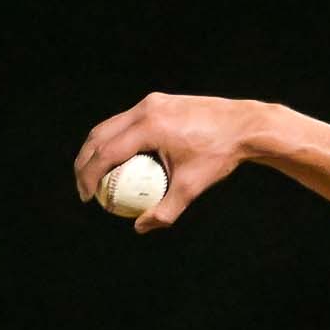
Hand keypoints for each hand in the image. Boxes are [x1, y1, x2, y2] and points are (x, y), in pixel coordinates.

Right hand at [73, 94, 265, 233]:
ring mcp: (151, 102)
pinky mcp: (158, 101)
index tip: (87, 197)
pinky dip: (118, 140)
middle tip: (84, 187)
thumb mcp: (192, 187)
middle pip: (99, 135)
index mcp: (148, 127)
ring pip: (111, 126)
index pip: (106, 152)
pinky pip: (129, 122)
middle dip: (85, 162)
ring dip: (97, 149)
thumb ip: (165, 210)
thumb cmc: (220, 157)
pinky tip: (121, 162)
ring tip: (96, 175)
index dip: (89, 176)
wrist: (245, 126)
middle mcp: (145, 109)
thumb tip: (140, 227)